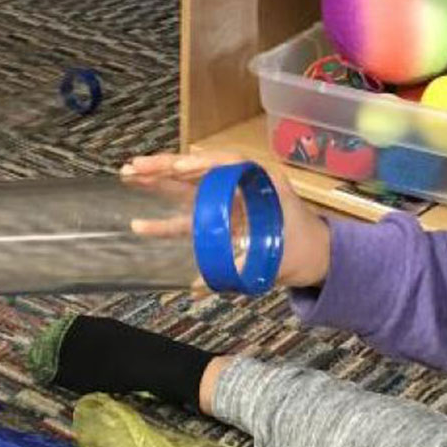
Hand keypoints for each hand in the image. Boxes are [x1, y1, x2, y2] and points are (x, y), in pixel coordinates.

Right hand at [121, 153, 331, 287]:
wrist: (317, 258)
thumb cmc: (302, 250)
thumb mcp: (276, 257)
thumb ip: (241, 269)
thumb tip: (206, 282)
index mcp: (260, 182)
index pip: (227, 164)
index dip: (201, 165)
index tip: (179, 168)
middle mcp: (239, 185)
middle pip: (198, 170)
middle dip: (164, 167)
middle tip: (135, 166)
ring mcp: (227, 201)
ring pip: (187, 187)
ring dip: (157, 182)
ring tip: (128, 176)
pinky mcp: (219, 219)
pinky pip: (190, 215)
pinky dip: (166, 221)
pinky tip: (140, 224)